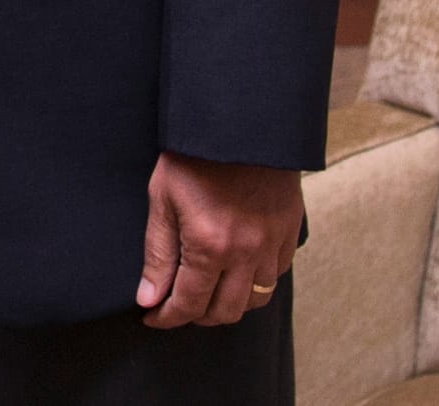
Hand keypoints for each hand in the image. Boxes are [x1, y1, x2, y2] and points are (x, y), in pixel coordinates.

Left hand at [136, 152, 301, 328]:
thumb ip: (158, 254)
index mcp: (209, 245)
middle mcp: (245, 253)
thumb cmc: (194, 154)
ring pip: (255, 300)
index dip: (166, 317)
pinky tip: (237, 272)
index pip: (188, 304)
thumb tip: (149, 299)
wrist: (239, 120)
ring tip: (207, 293)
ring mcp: (271, 244)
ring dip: (228, 304)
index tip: (152, 317)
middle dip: (196, 317)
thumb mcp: (162, 199)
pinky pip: (276, 276)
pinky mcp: (289, 231)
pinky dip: (256, 284)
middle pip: (224, 312)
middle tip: (177, 305)